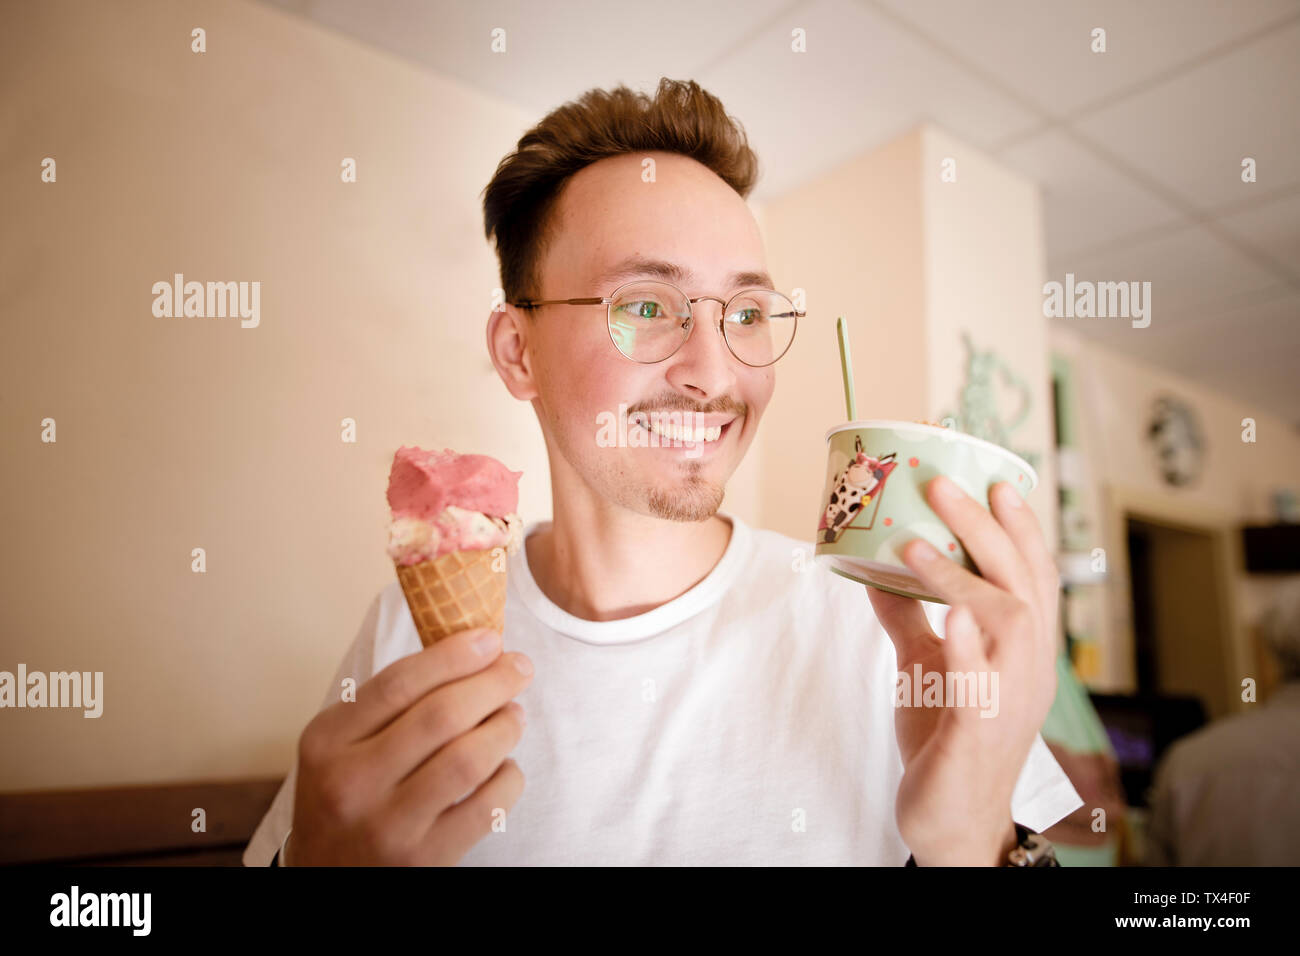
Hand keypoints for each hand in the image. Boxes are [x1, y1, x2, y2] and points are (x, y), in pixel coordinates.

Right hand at [286, 628, 532, 864]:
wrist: (326, 874)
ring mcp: (388, 826)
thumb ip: (390, 702)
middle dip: (492, 683)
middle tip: (519, 668)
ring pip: (468, 760)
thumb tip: (473, 651)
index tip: (490, 639)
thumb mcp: (341, 743)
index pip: (399, 683)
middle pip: (440, 716)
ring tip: (513, 716)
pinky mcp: (424, 860)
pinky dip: (508, 778)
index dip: (453, 655)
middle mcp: (351, 783)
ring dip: (504, 728)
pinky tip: (504, 767)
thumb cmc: (347, 793)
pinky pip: (486, 808)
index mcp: (327, 741)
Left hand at [867, 476, 1058, 864]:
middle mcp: (1028, 667)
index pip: (1031, 576)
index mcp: (1021, 649)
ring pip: (1006, 623)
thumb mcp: (925, 666)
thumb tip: (872, 569)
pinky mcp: (978, 731)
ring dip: (962, 578)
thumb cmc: (945, 738)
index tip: (999, 481)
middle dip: (985, 530)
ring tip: (917, 546)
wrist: (952, 819)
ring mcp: (1008, 699)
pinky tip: (952, 615)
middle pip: (1022, 584)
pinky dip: (967, 646)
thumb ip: (907, 619)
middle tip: (943, 486)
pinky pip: (980, 684)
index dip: (1019, 528)